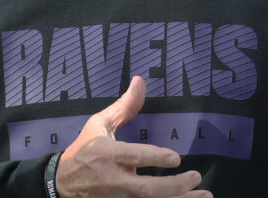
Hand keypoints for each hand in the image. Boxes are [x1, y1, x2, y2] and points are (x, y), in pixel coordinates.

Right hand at [55, 76, 210, 197]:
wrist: (62, 183)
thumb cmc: (84, 150)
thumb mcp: (99, 125)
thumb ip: (124, 107)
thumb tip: (140, 81)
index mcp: (107, 155)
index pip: (133, 157)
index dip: (155, 158)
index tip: (176, 157)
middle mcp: (113, 180)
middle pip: (146, 189)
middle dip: (174, 186)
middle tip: (195, 177)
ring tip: (205, 195)